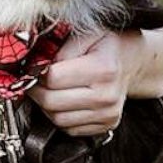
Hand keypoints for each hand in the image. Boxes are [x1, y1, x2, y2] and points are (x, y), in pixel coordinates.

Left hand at [27, 31, 141, 136]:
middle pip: (52, 102)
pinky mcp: (106, 126)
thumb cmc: (108, 45)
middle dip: (36, 91)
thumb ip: (61, 47)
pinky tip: (63, 102)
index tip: (30, 68)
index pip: (53, 78)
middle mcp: (107, 95)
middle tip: (32, 80)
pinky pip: (70, 129)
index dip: (35, 73)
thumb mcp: (87, 33)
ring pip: (58, 119)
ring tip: (48, 90)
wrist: (131, 62)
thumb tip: (37, 64)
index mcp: (103, 69)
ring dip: (46, 106)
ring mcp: (108, 114)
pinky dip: (60, 117)